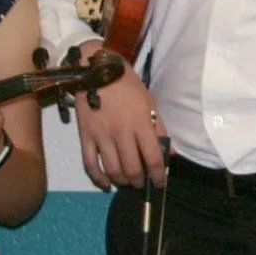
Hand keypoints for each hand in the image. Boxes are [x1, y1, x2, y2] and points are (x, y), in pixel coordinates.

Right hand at [69, 54, 165, 188]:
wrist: (96, 70)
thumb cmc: (127, 85)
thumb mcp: (150, 103)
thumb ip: (161, 130)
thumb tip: (171, 153)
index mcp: (141, 124)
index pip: (153, 158)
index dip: (159, 176)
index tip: (160, 183)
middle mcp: (121, 133)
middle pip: (132, 169)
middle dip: (139, 182)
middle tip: (142, 183)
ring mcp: (101, 136)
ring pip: (112, 170)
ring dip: (121, 181)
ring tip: (127, 182)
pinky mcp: (85, 136)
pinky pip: (89, 163)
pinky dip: (97, 178)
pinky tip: (105, 184)